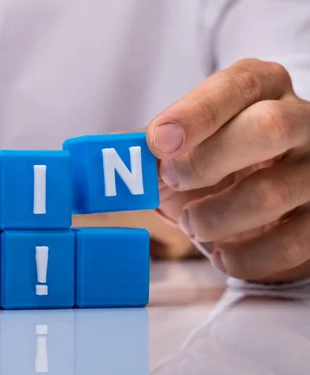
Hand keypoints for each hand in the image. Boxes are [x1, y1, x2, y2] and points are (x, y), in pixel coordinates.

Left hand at [146, 58, 309, 283]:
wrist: (260, 202)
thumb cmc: (216, 164)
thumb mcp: (184, 146)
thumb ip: (155, 146)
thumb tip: (114, 158)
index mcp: (262, 90)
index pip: (236, 87)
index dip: (195, 114)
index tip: (159, 142)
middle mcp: (301, 121)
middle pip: (267, 128)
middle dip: (207, 162)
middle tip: (173, 181)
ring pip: (272, 192)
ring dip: (216, 216)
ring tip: (194, 222)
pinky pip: (290, 243)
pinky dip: (244, 256)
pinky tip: (223, 254)